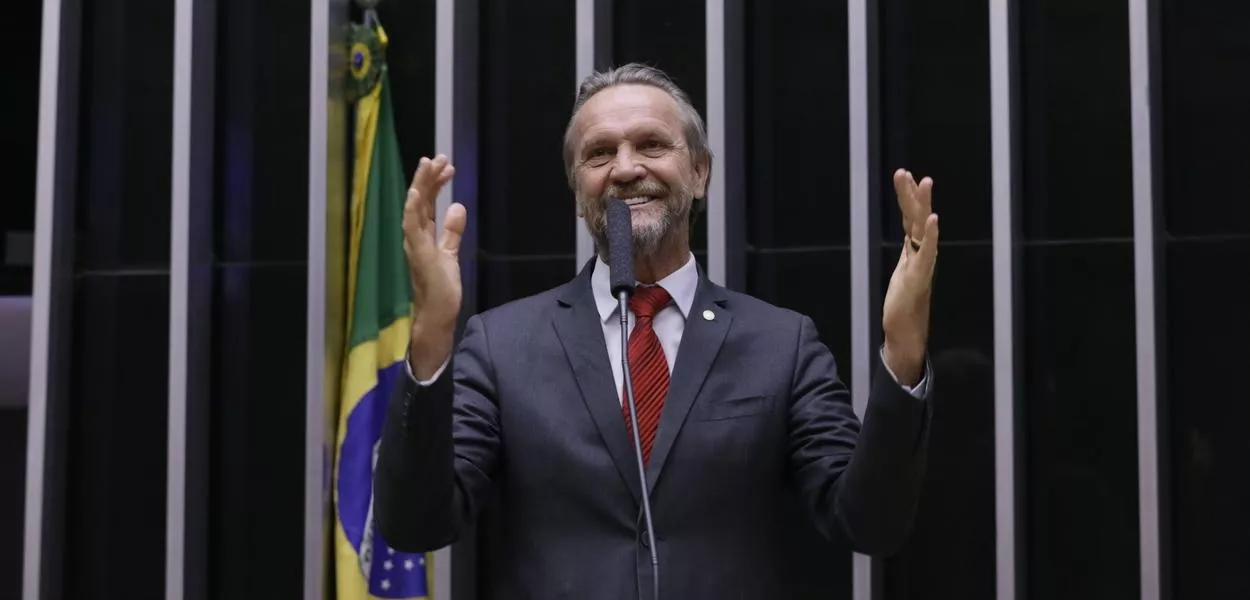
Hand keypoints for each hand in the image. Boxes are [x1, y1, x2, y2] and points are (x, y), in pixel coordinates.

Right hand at [402, 154, 465, 376]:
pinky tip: (416, 192)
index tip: (447, 167)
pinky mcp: (419, 254)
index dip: (435, 183)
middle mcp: (415, 236)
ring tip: (428, 163)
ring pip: (414, 208)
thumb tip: (458, 207)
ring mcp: (414, 244)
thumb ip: (452, 231)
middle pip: (420, 200)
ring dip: (420, 185)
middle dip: (428, 177)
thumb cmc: (441, 288)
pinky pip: (412, 228)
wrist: (437, 314)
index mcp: (423, 235)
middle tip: (440, 157)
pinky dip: (412, 209)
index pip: (427, 203)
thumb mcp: (451, 254)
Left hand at [882, 168, 939, 385]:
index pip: (909, 218)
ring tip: (925, 182)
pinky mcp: (919, 278)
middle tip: (905, 171)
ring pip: (922, 230)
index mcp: (913, 252)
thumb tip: (912, 243)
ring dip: (923, 206)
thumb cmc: (902, 308)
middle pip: (916, 218)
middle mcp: (920, 254)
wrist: (906, 334)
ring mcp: (921, 265)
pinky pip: (928, 253)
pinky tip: (933, 219)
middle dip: (912, 194)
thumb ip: (909, 259)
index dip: (907, 197)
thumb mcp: (901, 276)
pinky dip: (931, 236)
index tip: (904, 175)